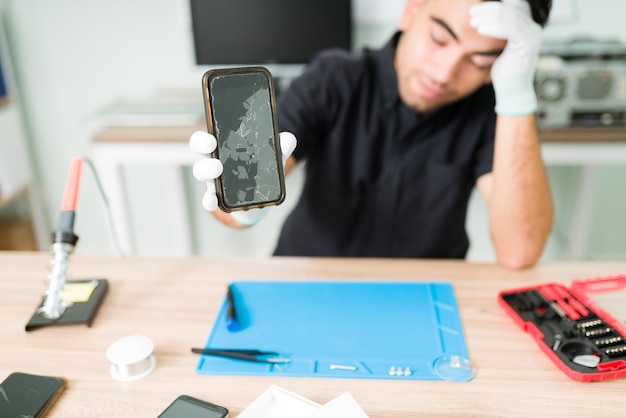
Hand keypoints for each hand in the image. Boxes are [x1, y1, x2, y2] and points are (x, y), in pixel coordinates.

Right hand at [190, 131, 296, 224]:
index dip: (204, 136)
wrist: (262, 195)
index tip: (211, 136)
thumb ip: (281, 147)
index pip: (207, 138)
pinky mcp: (219, 199)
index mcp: (224, 147)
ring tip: (218, 169)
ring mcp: (215, 181)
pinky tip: (214, 200)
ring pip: (201, 173)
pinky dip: (209, 201)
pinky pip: (208, 200)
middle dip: (202, 147)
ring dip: (206, 171)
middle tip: (213, 146)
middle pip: (200, 152)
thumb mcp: (273, 156)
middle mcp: (215, 161)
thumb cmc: (261, 169)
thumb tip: (289, 139)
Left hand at [469, 0, 542, 115]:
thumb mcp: (499, 46)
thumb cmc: (504, 69)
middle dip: (488, 9)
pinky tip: (481, 30)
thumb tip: (482, 18)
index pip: (512, 6)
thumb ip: (497, 31)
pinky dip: (494, 27)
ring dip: (488, 17)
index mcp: (527, 26)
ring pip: (509, 17)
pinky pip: (511, 29)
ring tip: (473, 22)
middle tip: (471, 13)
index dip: (493, 5)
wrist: (512, 90)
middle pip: (510, 9)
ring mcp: (533, 35)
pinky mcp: (528, 44)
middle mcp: (533, 27)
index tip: (474, 9)